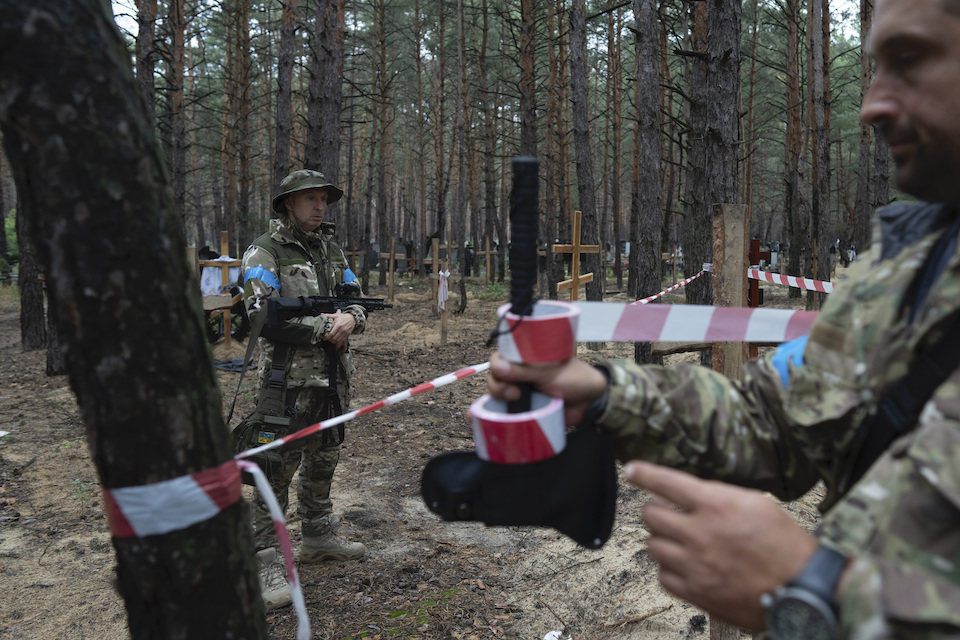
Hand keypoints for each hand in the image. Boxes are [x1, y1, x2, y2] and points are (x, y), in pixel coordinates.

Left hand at [320, 310, 354, 348]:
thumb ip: (328, 315)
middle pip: (334, 338)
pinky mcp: (347, 336)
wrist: (352, 318)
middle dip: (330, 340)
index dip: (327, 337)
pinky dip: (340, 346)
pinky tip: (337, 348)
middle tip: (326, 340)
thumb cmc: (344, 317)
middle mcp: (342, 330)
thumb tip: (321, 314)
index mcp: (338, 325)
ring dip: (334, 342)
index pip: (332, 333)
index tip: (324, 338)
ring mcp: (345, 333)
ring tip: (330, 342)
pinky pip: (343, 342)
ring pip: (338, 341)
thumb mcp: (336, 315)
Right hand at [487, 352, 607, 424]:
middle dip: (498, 386)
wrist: (589, 401)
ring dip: (499, 398)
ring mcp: (520, 391)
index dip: (497, 366)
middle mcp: (519, 373)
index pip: (499, 358)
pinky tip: (493, 416)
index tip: (503, 373)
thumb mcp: (548, 372)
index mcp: (524, 358)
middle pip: (494, 378)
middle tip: (515, 393)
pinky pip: (504, 411)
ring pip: (497, 394)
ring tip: (515, 401)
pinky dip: (498, 414)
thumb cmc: (573, 379)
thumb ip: (523, 370)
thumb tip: (497, 367)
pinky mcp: (523, 409)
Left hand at [624, 461, 816, 630]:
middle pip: (650, 515)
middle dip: (655, 510)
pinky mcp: (696, 592)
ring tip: (681, 541)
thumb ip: (719, 495)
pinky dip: (669, 569)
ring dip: (662, 540)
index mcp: (716, 505)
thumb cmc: (785, 545)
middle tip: (667, 513)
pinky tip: (685, 565)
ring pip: (653, 545)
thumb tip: (692, 494)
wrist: (801, 590)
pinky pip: (663, 576)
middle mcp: (699, 533)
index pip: (666, 482)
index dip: (643, 474)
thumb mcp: (756, 503)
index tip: (631, 470)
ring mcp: (694, 565)